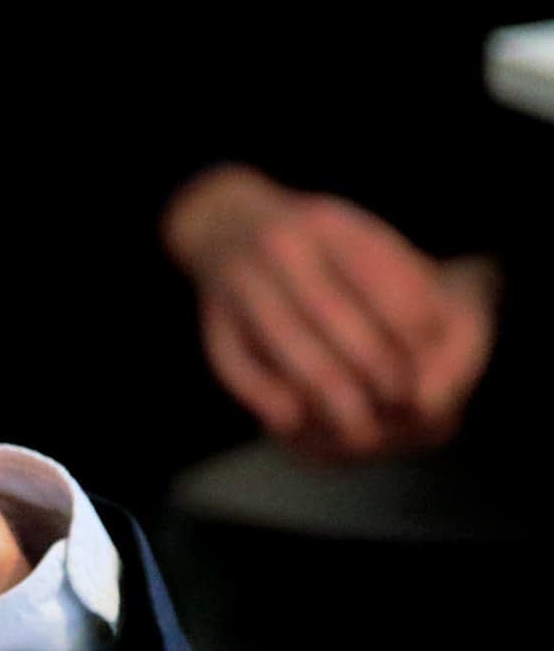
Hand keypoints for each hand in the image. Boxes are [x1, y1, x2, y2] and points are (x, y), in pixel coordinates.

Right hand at [165, 165, 497, 460]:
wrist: (222, 221)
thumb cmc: (313, 242)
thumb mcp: (360, 238)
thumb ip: (402, 282)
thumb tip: (438, 346)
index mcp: (328, 223)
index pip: (386, 284)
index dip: (416, 334)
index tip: (432, 359)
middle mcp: (279, 245)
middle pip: (339, 321)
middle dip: (380, 372)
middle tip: (403, 402)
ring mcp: (239, 280)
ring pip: (291, 349)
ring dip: (332, 399)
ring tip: (362, 429)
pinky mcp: (212, 318)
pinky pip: (237, 367)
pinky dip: (266, 398)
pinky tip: (294, 419)